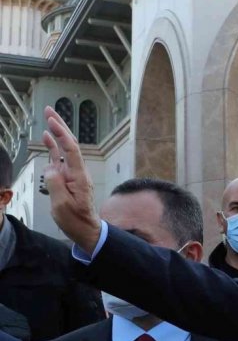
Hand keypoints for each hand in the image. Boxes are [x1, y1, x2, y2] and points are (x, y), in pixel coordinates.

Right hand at [42, 106, 101, 253]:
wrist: (86, 229)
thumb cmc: (76, 220)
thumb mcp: (62, 205)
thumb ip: (55, 185)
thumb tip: (50, 167)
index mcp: (79, 176)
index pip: (71, 150)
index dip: (61, 134)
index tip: (51, 122)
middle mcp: (78, 171)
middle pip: (70, 143)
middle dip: (60, 126)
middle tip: (49, 110)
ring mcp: (73, 174)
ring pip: (65, 149)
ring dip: (57, 133)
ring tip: (48, 118)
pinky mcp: (68, 178)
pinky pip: (60, 159)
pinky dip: (54, 147)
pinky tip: (47, 138)